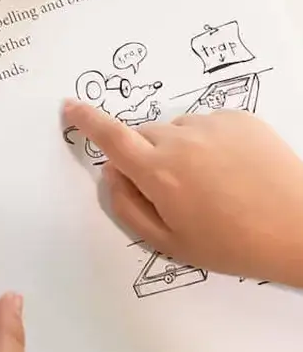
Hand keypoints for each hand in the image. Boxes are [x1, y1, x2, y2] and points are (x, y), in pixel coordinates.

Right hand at [66, 100, 302, 288]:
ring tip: (213, 183)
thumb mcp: (170, 243)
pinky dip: (210, 142)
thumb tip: (111, 175)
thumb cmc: (235, 244)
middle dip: (146, 156)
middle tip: (173, 190)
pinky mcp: (240, 118)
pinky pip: (209, 124)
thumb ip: (128, 207)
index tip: (71, 107)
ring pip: (176, 130)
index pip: (109, 136)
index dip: (86, 119)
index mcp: (158, 173)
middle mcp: (180, 140)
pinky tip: (233, 170)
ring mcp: (212, 125)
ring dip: (181, 149)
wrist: (301, 228)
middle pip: (143, 135)